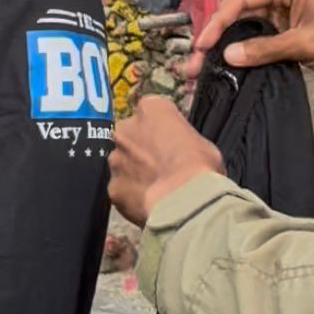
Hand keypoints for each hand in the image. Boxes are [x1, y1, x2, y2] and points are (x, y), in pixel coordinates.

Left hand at [109, 96, 222, 226]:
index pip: (151, 110)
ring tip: (154, 189)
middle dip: (140, 148)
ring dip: (133, 172)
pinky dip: (131, 195)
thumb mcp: (201, 143)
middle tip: (159, 165)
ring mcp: (115, 159)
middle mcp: (126, 129)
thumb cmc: (199, 166)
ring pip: (122, 163)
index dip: (161, 127)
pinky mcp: (112, 187)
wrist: (183, 201)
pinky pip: (121, 189)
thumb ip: (182, 141)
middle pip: (130, 135)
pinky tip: (147, 204)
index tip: (170, 141)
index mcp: (152, 108)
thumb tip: (181, 153)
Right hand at [189, 0, 313, 80]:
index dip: (218, 22)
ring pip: (248, 24)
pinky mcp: (291, 26)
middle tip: (195, 64)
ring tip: (204, 68)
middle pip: (240, 10)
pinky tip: (230, 65)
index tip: (201, 46)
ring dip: (227, 44)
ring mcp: (287, 9)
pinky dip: (246, 50)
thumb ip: (267, 49)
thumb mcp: (308, 45)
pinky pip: (261, 35)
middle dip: (216, 35)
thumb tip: (226, 54)